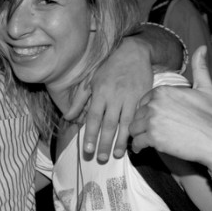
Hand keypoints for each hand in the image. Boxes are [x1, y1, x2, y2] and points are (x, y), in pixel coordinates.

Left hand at [65, 37, 152, 160]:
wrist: (134, 52)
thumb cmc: (109, 67)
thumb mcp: (91, 81)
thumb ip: (79, 100)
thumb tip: (67, 117)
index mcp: (100, 92)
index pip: (93, 117)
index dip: (89, 134)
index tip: (87, 150)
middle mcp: (114, 96)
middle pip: (108, 124)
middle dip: (104, 143)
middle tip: (101, 158)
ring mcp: (131, 97)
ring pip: (125, 123)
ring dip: (121, 141)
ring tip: (117, 155)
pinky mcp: (144, 97)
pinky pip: (138, 117)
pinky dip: (135, 130)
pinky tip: (133, 141)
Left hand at [129, 46, 211, 170]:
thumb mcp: (206, 89)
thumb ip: (200, 68)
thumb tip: (201, 48)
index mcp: (163, 91)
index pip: (142, 101)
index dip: (147, 111)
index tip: (156, 118)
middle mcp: (154, 104)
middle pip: (136, 115)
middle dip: (142, 123)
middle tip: (150, 131)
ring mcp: (152, 121)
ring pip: (133, 129)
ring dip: (138, 135)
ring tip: (146, 139)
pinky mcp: (153, 138)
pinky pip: (137, 143)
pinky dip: (139, 147)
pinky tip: (144, 148)